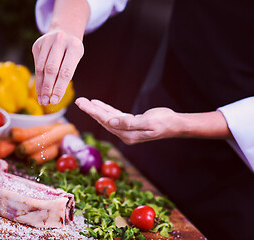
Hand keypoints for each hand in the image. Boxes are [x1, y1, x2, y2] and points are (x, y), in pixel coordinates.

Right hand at [32, 29, 83, 104]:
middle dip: (48, 88)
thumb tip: (54, 96)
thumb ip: (66, 73)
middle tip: (46, 102)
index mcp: (74, 47)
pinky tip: (39, 90)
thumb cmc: (72, 50)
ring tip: (42, 100)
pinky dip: (38, 79)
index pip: (65, 71)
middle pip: (51, 69)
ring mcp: (46, 41)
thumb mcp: (75, 58)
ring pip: (41, 68)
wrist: (65, 30)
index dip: (59, 88)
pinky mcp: (37, 44)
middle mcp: (60, 42)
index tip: (55, 101)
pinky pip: (36, 65)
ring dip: (41, 86)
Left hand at [75, 97, 231, 143]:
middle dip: (90, 110)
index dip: (94, 112)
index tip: (83, 104)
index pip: (106, 122)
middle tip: (78, 101)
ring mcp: (126, 129)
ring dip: (96, 109)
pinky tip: (97, 104)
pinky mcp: (129, 123)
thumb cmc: (164, 122)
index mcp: (127, 135)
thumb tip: (111, 122)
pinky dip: (105, 109)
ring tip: (84, 101)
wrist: (175, 124)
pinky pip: (114, 115)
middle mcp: (124, 134)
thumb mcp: (147, 122)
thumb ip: (129, 123)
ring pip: (107, 117)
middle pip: (103, 120)